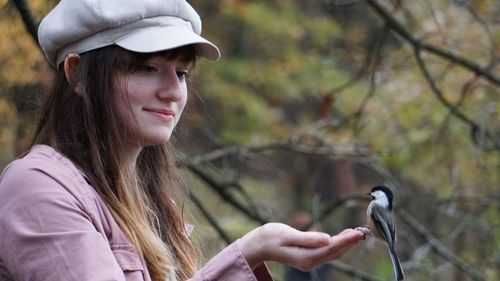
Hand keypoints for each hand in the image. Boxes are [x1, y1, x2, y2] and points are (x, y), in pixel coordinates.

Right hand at [238, 223, 368, 271]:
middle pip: (335, 252)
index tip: (358, 233)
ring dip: (346, 243)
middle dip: (350, 242)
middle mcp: (309, 262)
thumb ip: (308, 238)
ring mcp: (309, 261)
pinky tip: (344, 236)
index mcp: (305, 257)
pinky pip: (327, 251)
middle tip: (364, 230)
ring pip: (332, 252)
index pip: (331, 248)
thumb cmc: (270, 237)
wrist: (258, 245)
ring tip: (358, 232)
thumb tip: (328, 239)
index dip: (346, 240)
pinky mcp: (308, 257)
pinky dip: (337, 243)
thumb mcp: (287, 235)